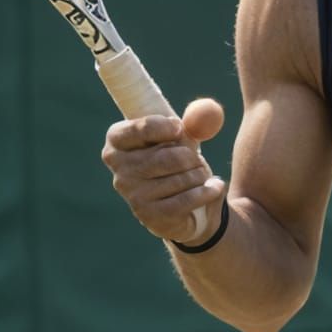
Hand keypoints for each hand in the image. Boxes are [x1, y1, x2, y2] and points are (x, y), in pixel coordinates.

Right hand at [101, 98, 226, 246]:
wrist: (187, 206)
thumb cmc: (178, 162)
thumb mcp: (183, 138)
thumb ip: (194, 122)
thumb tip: (203, 115)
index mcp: (118, 142)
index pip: (141, 129)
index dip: (164, 127)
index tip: (179, 129)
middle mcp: (119, 170)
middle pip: (166, 156)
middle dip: (190, 157)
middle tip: (196, 160)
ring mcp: (133, 195)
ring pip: (180, 178)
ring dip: (200, 175)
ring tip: (199, 176)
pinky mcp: (150, 215)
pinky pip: (187, 199)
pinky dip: (207, 191)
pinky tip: (213, 188)